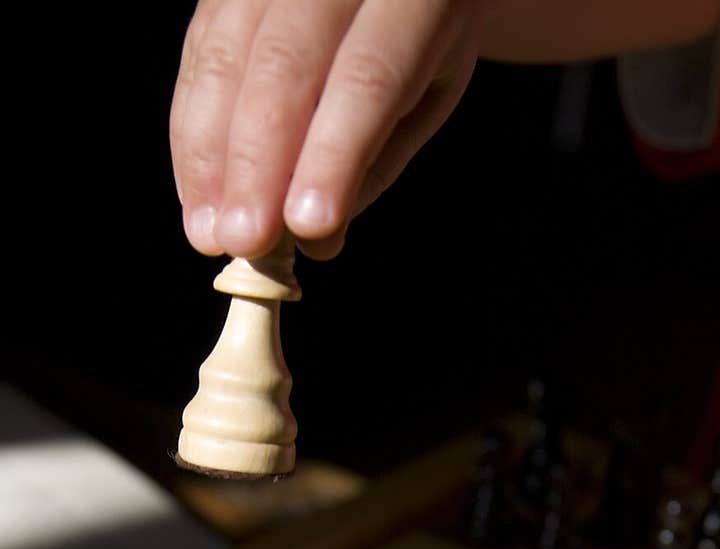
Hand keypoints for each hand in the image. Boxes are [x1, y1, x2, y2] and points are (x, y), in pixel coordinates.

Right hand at [170, 0, 486, 260]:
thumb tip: (313, 237)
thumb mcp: (429, 94)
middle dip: (256, 166)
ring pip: (226, 59)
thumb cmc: (418, 38)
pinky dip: (192, 134)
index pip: (366, 79)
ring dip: (209, 158)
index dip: (332, 156)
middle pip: (283, 67)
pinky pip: (199, 57)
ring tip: (209, 232)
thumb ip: (375, 159)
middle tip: (244, 241)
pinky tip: (197, 194)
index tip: (308, 226)